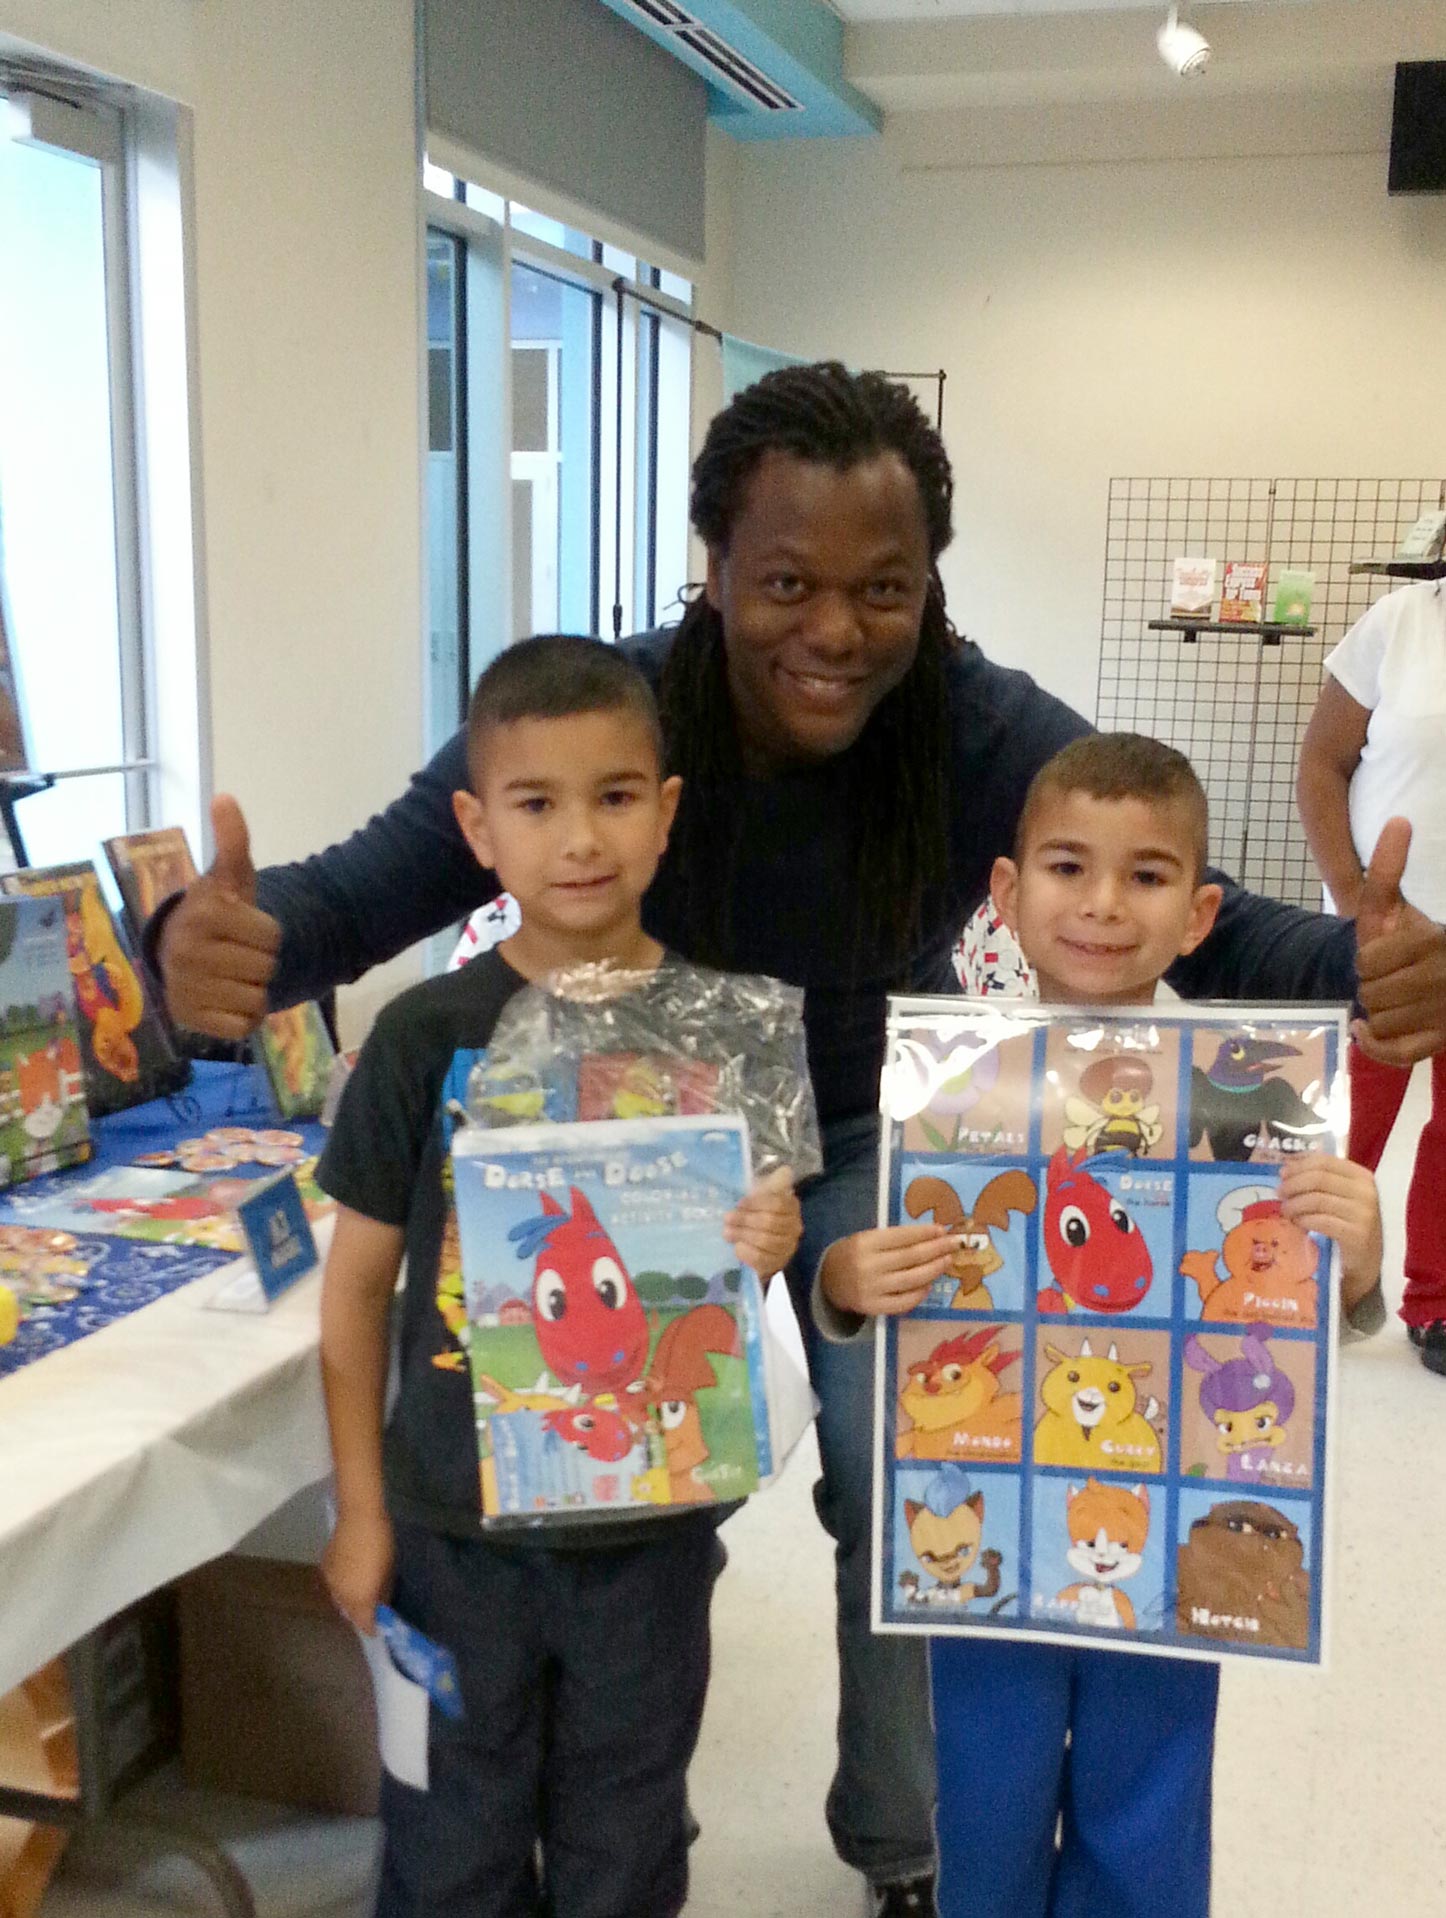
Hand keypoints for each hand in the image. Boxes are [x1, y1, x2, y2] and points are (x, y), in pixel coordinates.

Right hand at [158, 795, 281, 1039]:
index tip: (242, 927)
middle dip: (260, 962)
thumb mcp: (229, 876)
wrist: (182, 953)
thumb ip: (233, 840)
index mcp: (203, 914)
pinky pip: (244, 1025)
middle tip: (236, 952)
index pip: (274, 937)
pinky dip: (243, 1016)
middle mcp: (187, 952)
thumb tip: (225, 797)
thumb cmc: (216, 913)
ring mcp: (185, 988)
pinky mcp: (189, 1020)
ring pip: (258, 998)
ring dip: (253, 989)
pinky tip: (225, 999)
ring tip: (229, 974)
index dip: (266, 933)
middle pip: (268, 968)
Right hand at [322, 1505, 393, 1634]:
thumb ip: (383, 1591)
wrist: (358, 1517)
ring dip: (350, 1600)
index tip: (379, 1628)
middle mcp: (340, 1595)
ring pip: (339, 1599)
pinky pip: (334, 1585)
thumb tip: (381, 1603)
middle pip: (349, 1613)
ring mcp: (330, 1581)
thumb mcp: (388, 1570)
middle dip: (360, 1615)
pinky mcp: (324, 1567)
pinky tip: (350, 1577)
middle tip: (371, 1609)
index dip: (372, 1628)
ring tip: (361, 1593)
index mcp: (358, 1598)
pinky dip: (342, 1586)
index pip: (363, 1623)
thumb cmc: (380, 1542)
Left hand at [723, 1167, 800, 1278]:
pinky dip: (747, 1252)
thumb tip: (784, 1170)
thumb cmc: (759, 1215)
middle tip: (727, 1218)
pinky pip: (762, 1259)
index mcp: (791, 1207)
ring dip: (743, 1235)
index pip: (777, 1203)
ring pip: (766, 1241)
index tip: (739, 1204)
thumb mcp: (763, 1196)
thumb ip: (772, 1184)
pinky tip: (737, 1247)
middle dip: (745, 1220)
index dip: (756, 1203)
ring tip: (727, 1232)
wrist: (760, 1247)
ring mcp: (787, 1248)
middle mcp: (794, 1227)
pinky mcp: (777, 1265)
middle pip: (770, 1222)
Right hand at [820, 1223, 961, 1318]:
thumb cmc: (854, 1254)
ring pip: (912, 1280)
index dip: (924, 1233)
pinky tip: (929, 1284)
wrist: (829, 1281)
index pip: (902, 1237)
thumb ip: (894, 1239)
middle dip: (937, 1249)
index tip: (942, 1230)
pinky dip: (920, 1293)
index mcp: (865, 1243)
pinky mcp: (874, 1307)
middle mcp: (868, 1266)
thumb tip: (932, 1236)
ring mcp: (872, 1289)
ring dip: (934, 1269)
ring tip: (947, 1261)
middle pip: (911, 1257)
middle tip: (955, 1244)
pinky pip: (904, 1302)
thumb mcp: (867, 1239)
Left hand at [1278, 1151, 1382, 1308]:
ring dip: (1294, 1204)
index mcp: (1362, 1176)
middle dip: (1293, 1184)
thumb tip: (1287, 1166)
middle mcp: (1366, 1192)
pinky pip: (1320, 1221)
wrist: (1368, 1262)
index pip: (1325, 1161)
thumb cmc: (1350, 1224)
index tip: (1282, 1173)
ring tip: (1285, 1211)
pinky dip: (1303, 1220)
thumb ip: (1320, 1180)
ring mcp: (1363, 1214)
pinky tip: (1297, 1223)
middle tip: (1279, 1193)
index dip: (1299, 1165)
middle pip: (1318, 1178)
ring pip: (1316, 1199)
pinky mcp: (1356, 1235)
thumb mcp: (1340, 1197)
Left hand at [1351, 817, 1445, 1066]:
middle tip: (1384, 981)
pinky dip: (1376, 1046)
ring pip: (1382, 1022)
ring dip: (1375, 1014)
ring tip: (1390, 1001)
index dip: (1365, 961)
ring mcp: (1445, 1012)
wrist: (1430, 976)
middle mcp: (1444, 977)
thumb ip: (1389, 869)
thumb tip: (1399, 820)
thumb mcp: (1393, 906)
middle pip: (1372, 993)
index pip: (1368, 962)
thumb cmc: (1406, 942)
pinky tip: (1368, 1030)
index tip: (1378, 957)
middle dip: (1369, 987)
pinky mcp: (1440, 1042)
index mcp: (1434, 942)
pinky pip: (1397, 1054)